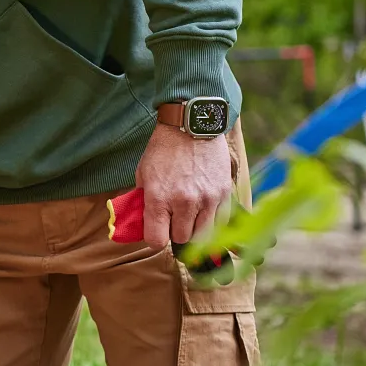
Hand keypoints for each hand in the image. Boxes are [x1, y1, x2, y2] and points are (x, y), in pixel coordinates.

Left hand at [134, 124, 231, 251]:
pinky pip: (220, 221)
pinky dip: (212, 219)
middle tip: (174, 218)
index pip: (156, 240)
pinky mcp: (223, 194)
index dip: (155, 237)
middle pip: (181, 239)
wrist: (192, 125)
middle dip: (176, 231)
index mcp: (158, 198)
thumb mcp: (143, 173)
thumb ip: (143, 201)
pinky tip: (205, 208)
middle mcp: (183, 202)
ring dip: (195, 228)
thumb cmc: (164, 149)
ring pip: (203, 235)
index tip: (157, 230)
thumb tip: (142, 223)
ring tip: (190, 213)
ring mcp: (206, 199)